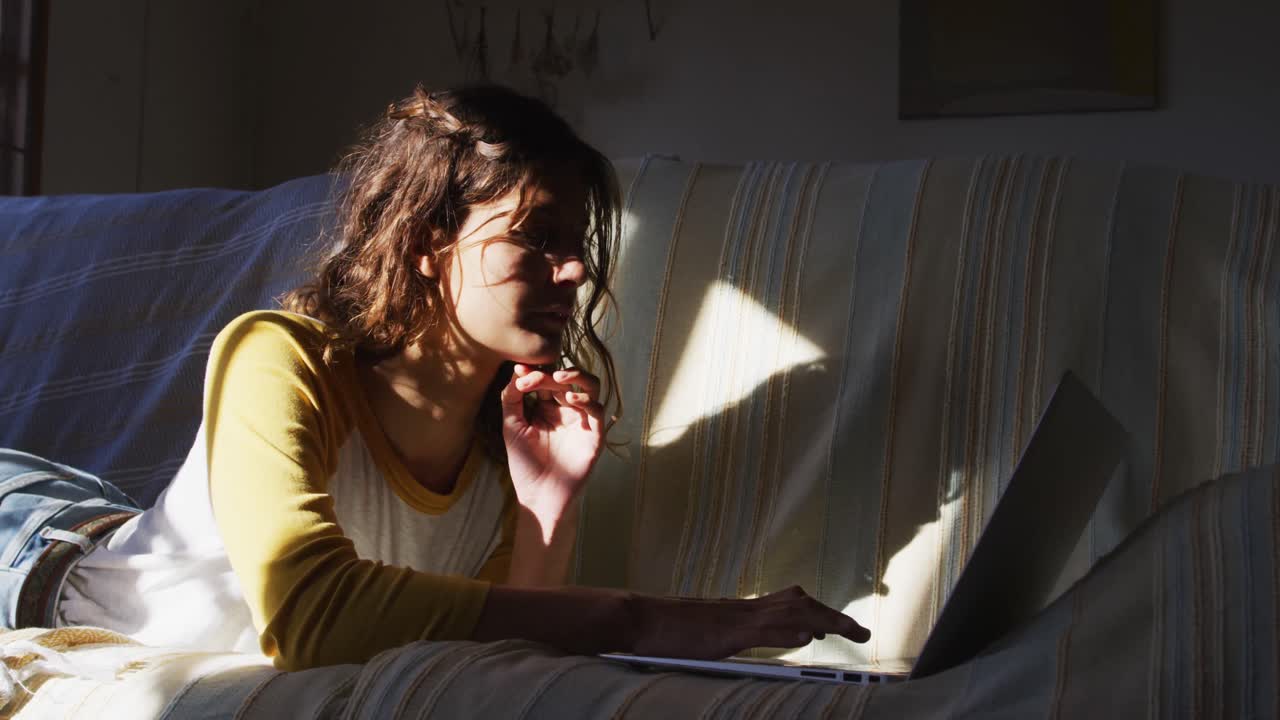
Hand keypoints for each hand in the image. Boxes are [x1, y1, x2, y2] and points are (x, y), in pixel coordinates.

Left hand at [500, 364, 605, 511]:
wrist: (537, 496)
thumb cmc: (524, 463)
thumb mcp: (512, 426)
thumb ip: (512, 398)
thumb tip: (517, 369)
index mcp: (549, 407)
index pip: (547, 380)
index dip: (535, 372)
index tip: (518, 372)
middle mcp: (568, 410)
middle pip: (569, 379)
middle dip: (551, 374)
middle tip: (535, 377)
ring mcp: (583, 421)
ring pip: (591, 387)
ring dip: (578, 377)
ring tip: (560, 378)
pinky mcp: (595, 436)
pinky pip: (598, 412)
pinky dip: (587, 402)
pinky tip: (571, 400)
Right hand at [626, 585, 869, 659]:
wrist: (639, 618)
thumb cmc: (667, 630)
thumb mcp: (710, 634)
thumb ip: (740, 636)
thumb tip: (770, 641)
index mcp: (742, 609)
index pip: (791, 605)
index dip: (819, 612)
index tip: (841, 625)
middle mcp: (744, 608)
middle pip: (800, 606)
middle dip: (834, 617)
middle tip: (862, 632)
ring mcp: (736, 618)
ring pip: (790, 614)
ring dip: (824, 621)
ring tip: (851, 632)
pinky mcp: (724, 632)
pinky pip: (761, 630)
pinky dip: (786, 633)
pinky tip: (806, 638)